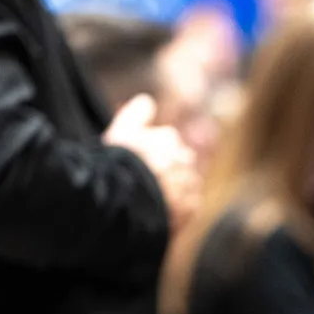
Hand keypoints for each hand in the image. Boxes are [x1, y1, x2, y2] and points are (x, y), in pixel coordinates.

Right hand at [105, 94, 200, 228]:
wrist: (127, 197)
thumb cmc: (121, 162)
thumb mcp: (122, 130)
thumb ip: (136, 113)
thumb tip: (148, 99)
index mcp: (169, 137)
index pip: (166, 143)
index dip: (151, 154)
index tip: (140, 164)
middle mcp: (185, 158)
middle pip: (178, 165)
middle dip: (167, 173)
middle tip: (146, 185)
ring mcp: (190, 184)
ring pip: (185, 187)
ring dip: (174, 193)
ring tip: (152, 201)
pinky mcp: (192, 208)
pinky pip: (188, 209)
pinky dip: (177, 211)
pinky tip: (160, 213)